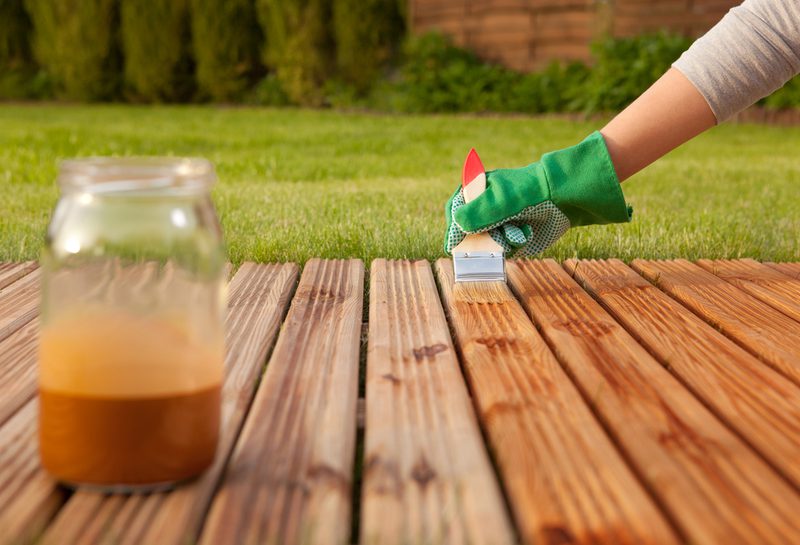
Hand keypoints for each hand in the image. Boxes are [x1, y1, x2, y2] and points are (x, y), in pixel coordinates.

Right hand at [444, 131, 631, 256]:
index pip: (455, 210)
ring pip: (487, 242)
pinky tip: (525, 233)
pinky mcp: (513, 234)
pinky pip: (504, 248)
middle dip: (482, 239)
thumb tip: (457, 225)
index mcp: (477, 190)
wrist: (563, 198)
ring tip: (519, 232)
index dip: (454, 228)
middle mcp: (486, 207)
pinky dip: (514, 244)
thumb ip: (476, 213)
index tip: (453, 245)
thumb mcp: (499, 201)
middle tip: (495, 240)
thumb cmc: (528, 193)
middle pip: (469, 231)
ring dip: (502, 241)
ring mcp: (499, 221)